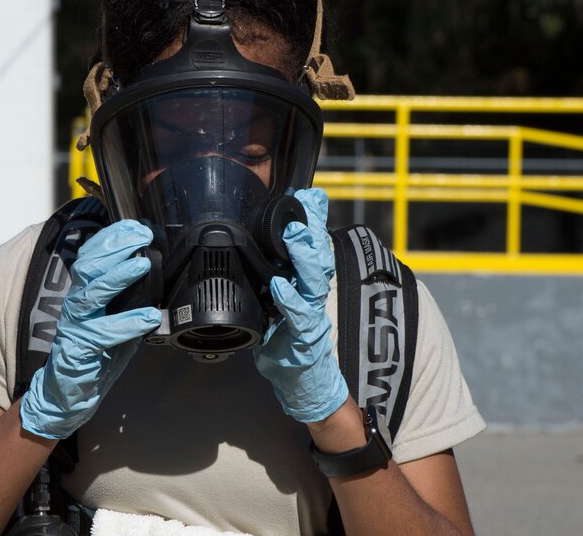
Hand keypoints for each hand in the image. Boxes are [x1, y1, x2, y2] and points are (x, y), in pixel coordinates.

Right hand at [21, 220, 162, 439]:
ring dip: (118, 276)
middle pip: (89, 265)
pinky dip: (127, 323)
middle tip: (141, 236)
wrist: (70, 392)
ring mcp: (75, 325)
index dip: (112, 237)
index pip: (92, 255)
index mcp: (85, 292)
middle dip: (114, 246)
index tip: (135, 225)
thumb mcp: (115, 317)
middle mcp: (76, 303)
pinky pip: (102, 333)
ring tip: (142, 265)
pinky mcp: (78, 348)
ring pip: (91, 293)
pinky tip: (148, 317)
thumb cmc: (95, 352)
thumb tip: (156, 275)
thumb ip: (130, 299)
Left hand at [252, 188, 348, 423]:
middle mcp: (313, 297)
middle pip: (319, 256)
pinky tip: (280, 286)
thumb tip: (263, 256)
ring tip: (295, 235)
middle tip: (305, 206)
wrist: (304, 387)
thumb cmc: (288, 345)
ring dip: (305, 256)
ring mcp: (312, 318)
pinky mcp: (306, 340)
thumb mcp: (280, 306)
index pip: (313, 247)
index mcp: (305, 286)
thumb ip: (277, 279)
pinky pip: (299, 317)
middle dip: (314, 229)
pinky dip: (290, 300)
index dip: (313, 220)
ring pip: (315, 281)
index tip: (309, 194)